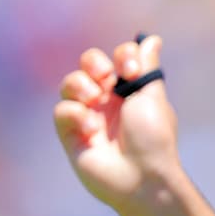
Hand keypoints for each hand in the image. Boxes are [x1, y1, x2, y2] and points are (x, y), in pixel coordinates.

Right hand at [53, 34, 180, 209]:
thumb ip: (146, 68)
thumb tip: (151, 39)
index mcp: (130, 90)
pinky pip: (62, 110)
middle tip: (105, 76)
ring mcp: (89, 115)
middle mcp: (108, 100)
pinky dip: (75, 114)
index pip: (118, 58)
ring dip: (81, 86)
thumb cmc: (153, 138)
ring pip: (71, 84)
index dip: (122, 56)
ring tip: (95, 100)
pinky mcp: (71, 134)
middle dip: (93, 63)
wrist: (141, 176)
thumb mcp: (152, 97)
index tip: (131, 71)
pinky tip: (91, 131)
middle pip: (88, 65)